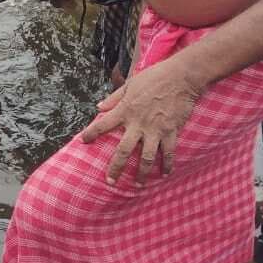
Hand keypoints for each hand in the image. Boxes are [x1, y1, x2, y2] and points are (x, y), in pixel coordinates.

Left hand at [79, 57, 202, 186]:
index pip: (103, 124)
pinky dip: (167, 165)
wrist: (180, 77)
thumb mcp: (130, 84)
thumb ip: (114, 97)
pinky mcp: (171, 132)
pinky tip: (165, 174)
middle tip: (110, 181)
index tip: (83, 141)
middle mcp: (138, 123)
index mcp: (126, 110)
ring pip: (146, 158)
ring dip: (142, 173)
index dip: (92, 133)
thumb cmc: (154, 77)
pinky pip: (168, 153)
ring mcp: (155, 130)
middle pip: (124, 150)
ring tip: (138, 185)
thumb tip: (99, 107)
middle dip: (116, 167)